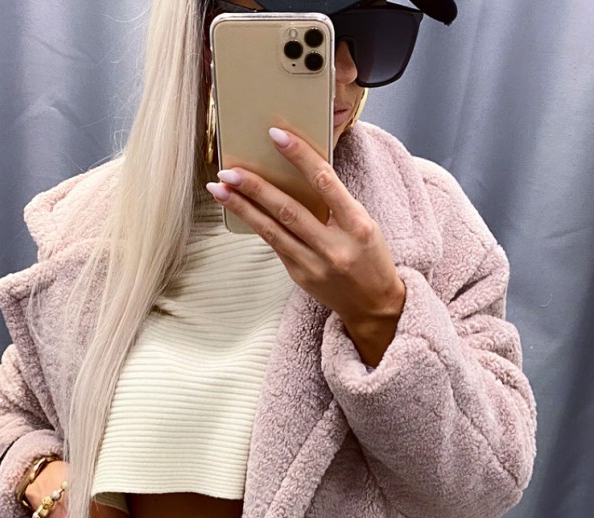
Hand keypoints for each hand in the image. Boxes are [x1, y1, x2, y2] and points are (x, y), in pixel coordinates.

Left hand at [206, 126, 405, 331]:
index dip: (300, 156)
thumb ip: (337, 203)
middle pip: (289, 210)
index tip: (276, 136)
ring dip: (243, 208)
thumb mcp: (365, 225)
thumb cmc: (371, 258)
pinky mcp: (300, 276)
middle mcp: (335, 248)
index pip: (325, 183)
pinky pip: (274, 245)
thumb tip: (299, 174)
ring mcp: (315, 265)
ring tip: (219, 188)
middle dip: (256, 188)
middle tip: (229, 170)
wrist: (374, 306)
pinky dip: (256, 224)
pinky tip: (239, 210)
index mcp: (358, 226)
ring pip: (272, 231)